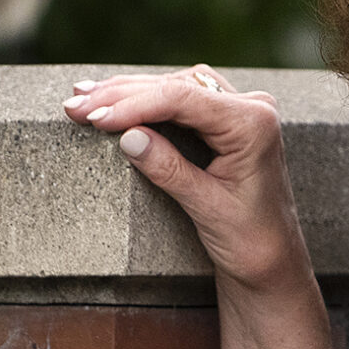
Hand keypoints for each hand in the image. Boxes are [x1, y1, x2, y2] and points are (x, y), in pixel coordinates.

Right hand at [63, 65, 307, 289]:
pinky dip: (146, 101)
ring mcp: (240, 110)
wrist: (272, 262)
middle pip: (177, 86)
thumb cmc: (250, 242)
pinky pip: (182, 100)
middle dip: (122, 96)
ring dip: (129, 93)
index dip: (135, 105)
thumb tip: (127, 136)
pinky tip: (113, 101)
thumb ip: (170, 170)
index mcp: (253, 125)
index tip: (95, 118)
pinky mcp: (226, 120)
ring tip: (84, 99)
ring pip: (176, 87)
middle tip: (76, 106)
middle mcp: (251, 108)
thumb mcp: (207, 209)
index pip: (184, 100)